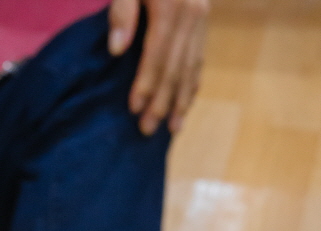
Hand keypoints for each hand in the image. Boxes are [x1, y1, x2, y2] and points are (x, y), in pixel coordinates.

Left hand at [108, 0, 208, 135]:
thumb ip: (122, 12)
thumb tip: (117, 50)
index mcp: (171, 8)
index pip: (157, 55)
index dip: (146, 83)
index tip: (134, 108)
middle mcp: (192, 15)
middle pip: (176, 67)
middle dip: (162, 101)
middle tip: (148, 129)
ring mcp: (201, 19)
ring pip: (192, 67)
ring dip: (181, 100)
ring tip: (172, 129)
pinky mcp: (203, 21)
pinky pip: (200, 58)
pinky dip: (193, 83)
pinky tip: (187, 104)